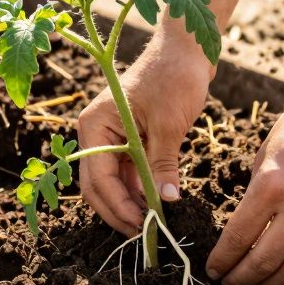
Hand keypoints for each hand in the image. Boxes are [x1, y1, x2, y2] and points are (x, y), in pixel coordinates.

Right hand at [78, 31, 213, 232]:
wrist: (187, 49)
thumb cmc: (174, 77)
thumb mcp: (169, 125)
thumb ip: (162, 165)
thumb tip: (165, 201)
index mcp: (95, 125)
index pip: (98, 178)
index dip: (118, 206)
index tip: (141, 227)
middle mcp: (97, 133)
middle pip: (98, 184)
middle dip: (118, 211)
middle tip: (143, 235)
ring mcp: (111, 136)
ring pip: (113, 181)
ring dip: (129, 203)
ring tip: (151, 226)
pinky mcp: (129, 138)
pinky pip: (128, 171)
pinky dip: (139, 189)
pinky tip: (154, 206)